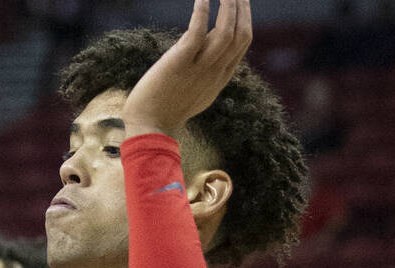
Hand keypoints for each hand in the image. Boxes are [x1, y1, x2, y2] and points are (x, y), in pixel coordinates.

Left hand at [122, 0, 251, 136]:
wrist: (149, 128)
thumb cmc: (166, 110)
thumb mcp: (197, 92)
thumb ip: (208, 71)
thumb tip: (209, 48)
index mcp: (220, 76)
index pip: (243, 42)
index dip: (245, 18)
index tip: (240, 3)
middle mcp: (215, 71)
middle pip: (240, 33)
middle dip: (242, 8)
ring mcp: (199, 68)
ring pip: (226, 31)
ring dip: (229, 6)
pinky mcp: (178, 64)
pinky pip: (197, 33)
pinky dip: (202, 13)